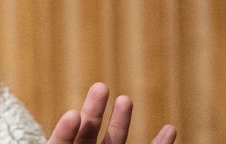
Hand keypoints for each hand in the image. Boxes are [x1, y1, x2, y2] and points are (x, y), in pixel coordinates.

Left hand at [47, 82, 176, 143]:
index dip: (65, 131)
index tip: (73, 115)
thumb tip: (55, 132)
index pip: (60, 143)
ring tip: (124, 99)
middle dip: (94, 110)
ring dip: (121, 120)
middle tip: (100, 87)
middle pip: (87, 132)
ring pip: (115, 140)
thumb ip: (59, 143)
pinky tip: (170, 129)